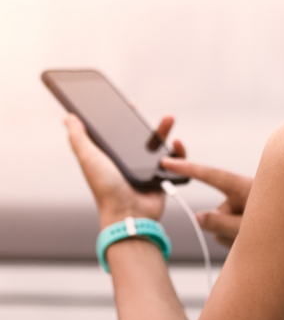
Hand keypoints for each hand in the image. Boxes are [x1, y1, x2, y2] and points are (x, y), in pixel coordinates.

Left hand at [64, 114, 185, 228]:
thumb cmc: (106, 189)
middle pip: (143, 136)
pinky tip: (176, 144)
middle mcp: (130, 162)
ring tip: (170, 119)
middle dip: (152, 122)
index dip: (123, 117)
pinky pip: (175, 162)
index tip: (128, 104)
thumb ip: (78, 137)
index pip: (119, 132)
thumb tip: (69, 117)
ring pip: (160, 145)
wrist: (129, 214)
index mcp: (112, 156)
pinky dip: (178, 152)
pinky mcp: (162, 177)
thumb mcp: (88, 158)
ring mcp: (147, 170)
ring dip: (166, 131)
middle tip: (157, 111)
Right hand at [161, 157, 252, 247]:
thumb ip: (220, 223)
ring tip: (257, 239)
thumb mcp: (246, 227)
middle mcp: (243, 196)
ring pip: (222, 227)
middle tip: (244, 235)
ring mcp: (246, 209)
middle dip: (224, 228)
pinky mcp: (247, 222)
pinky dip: (238, 241)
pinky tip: (256, 243)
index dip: (187, 168)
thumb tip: (198, 218)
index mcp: (245, 186)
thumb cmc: (276, 229)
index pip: (211, 175)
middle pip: (217, 213)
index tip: (167, 162)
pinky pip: (230, 234)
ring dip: (233, 238)